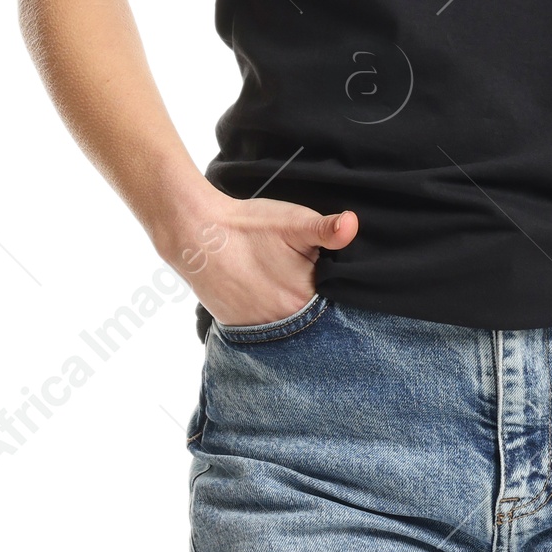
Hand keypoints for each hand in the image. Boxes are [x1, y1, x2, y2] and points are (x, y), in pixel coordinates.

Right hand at [159, 192, 358, 326]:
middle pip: (312, 318)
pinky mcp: (237, 327)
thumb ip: (328, 229)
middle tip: (303, 276)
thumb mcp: (295, 221)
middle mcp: (283, 323)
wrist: (197, 234)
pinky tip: (266, 295)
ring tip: (284, 286)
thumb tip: (353, 223)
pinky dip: (269, 316)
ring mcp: (257, 329)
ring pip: (288, 325)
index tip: (333, 274)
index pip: (335, 304)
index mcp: (304, 299)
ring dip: (292, 312)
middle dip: (315, 302)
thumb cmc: (249, 226)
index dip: (337, 289)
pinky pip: (263, 329)